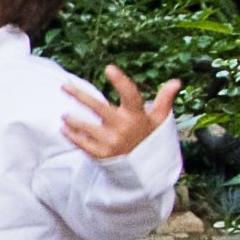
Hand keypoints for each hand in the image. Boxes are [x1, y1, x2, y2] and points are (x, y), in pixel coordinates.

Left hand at [63, 66, 180, 163]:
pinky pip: (81, 143)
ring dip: (72, 120)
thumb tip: (176, 81)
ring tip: (64, 115)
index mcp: (137, 116)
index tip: (109, 68)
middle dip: (79, 96)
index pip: (130, 95)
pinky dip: (71, 135)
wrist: (145, 171)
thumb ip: (164, 100)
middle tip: (64, 87)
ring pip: (85, 127)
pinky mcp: (101, 154)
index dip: (120, 81)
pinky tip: (64, 129)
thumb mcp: (159, 120)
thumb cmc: (149, 139)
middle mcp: (123, 128)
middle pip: (98, 108)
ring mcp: (110, 142)